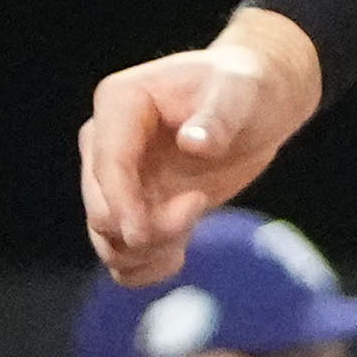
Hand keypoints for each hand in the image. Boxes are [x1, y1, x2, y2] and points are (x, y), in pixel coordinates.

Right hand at [81, 9, 322, 277]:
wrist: (256, 106)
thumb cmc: (245, 89)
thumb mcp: (240, 94)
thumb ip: (217, 119)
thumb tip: (192, 143)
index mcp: (119, 103)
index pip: (106, 163)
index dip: (120, 203)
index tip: (144, 234)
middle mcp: (104, 141)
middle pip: (101, 208)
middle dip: (143, 228)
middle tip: (198, 206)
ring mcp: (116, 178)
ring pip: (107, 238)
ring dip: (144, 253)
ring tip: (187, 237)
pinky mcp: (136, 206)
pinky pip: (123, 253)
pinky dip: (144, 267)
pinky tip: (179, 256)